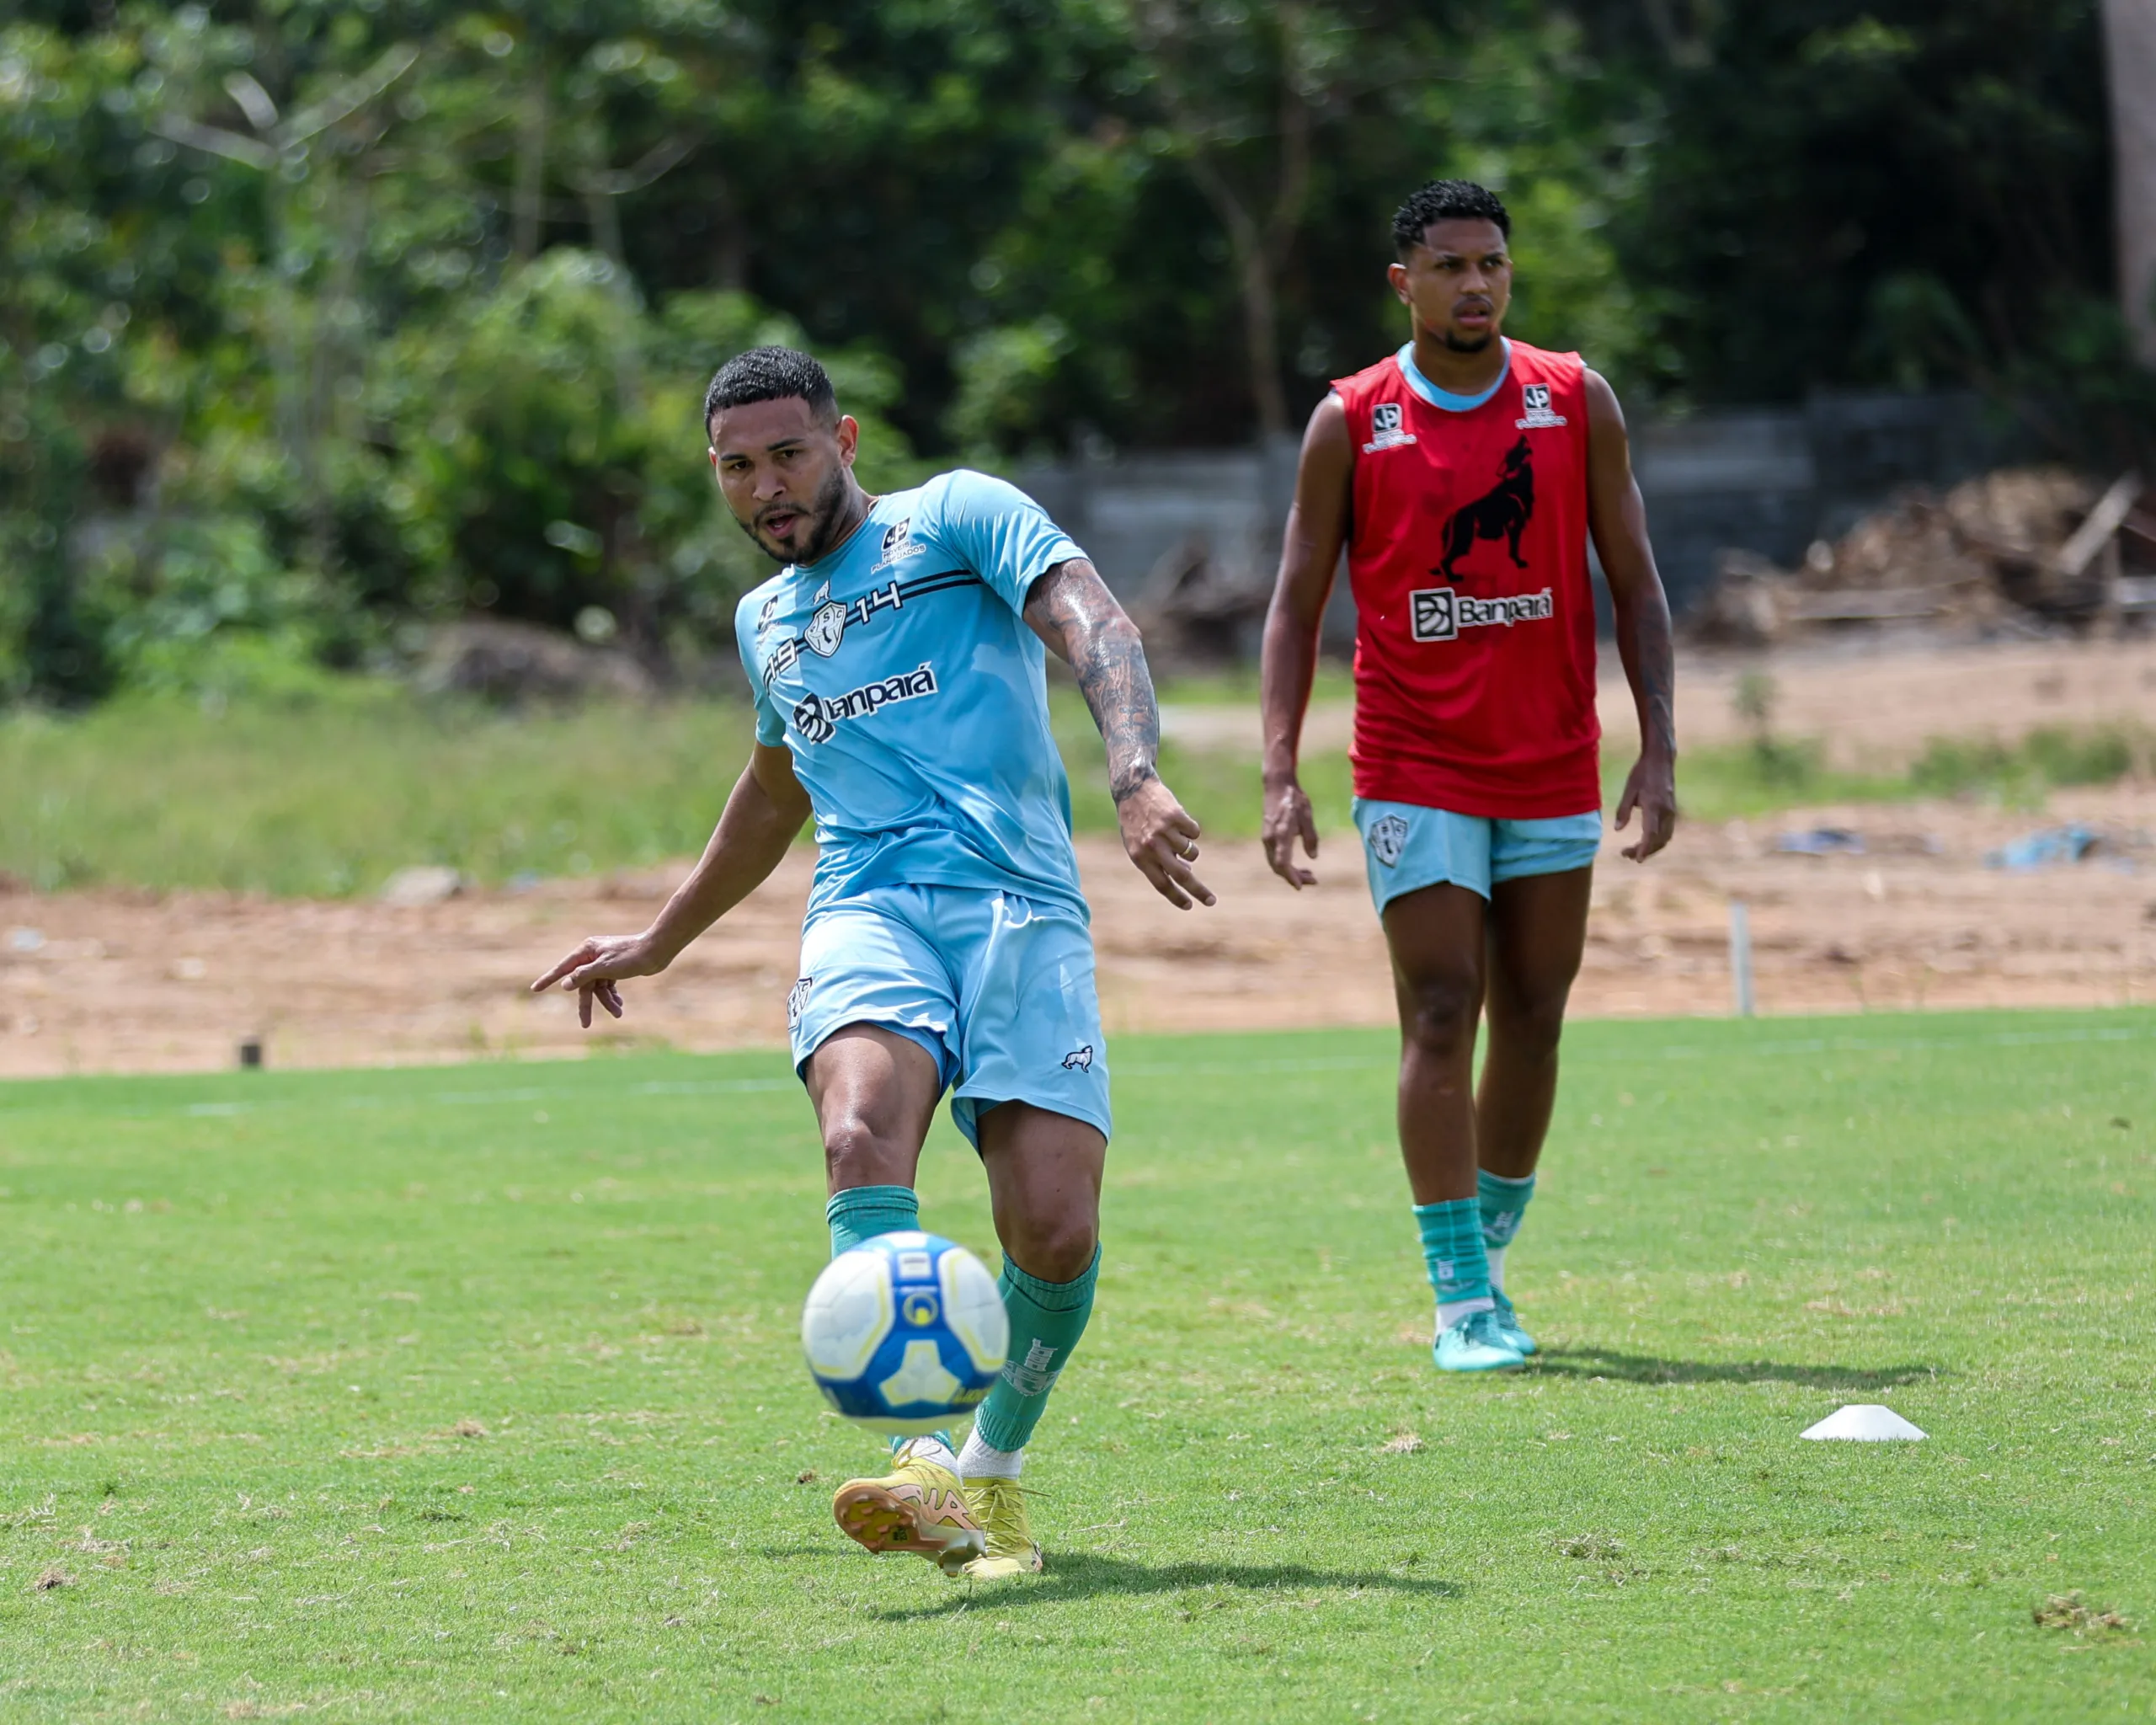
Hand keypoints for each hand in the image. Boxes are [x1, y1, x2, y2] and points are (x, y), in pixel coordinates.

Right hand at [529, 931, 672, 1027]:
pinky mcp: (615, 968)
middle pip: (583, 984)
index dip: (548, 979)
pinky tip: (619, 1006)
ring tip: (618, 1013)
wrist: (657, 950)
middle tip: (586, 1024)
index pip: (563, 969)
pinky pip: (608, 986)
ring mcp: (604, 963)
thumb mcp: (605, 967)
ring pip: (597, 988)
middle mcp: (592, 956)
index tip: (535, 989)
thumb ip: (584, 975)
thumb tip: (566, 984)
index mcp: (587, 951)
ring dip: (606, 1001)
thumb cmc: (631, 956)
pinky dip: (612, 996)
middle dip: (587, 1004)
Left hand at [1117, 777, 1216, 909]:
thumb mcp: (1138, 845)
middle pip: (1182, 875)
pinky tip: (1177, 820)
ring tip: (1176, 836)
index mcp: (1139, 857)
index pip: (1161, 884)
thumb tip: (1186, 871)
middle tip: (1211, 901)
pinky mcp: (1176, 816)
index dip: (1176, 897)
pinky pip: (1195, 832)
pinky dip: (1190, 829)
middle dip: (1199, 890)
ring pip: (1191, 852)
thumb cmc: (1136, 823)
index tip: (1189, 906)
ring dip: (1190, 850)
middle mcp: (1152, 846)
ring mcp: (1164, 831)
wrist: (1133, 791)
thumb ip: (1158, 861)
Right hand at [1261, 776, 1319, 887]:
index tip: (1300, 886)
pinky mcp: (1268, 835)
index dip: (1291, 877)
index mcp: (1281, 835)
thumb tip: (1313, 857)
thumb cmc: (1294, 799)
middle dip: (1294, 877)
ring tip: (1309, 874)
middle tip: (1313, 880)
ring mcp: (1267, 838)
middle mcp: (1270, 839)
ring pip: (1276, 862)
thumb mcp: (1307, 817)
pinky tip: (1297, 863)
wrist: (1277, 784)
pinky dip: (1285, 863)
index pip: (1283, 863)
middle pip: (1278, 866)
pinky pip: (1274, 856)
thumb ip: (1310, 838)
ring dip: (1290, 871)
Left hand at [1615, 747, 1677, 861]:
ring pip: (1665, 838)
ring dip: (1651, 848)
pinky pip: (1667, 832)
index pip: (1651, 833)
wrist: (1661, 760)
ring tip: (1633, 851)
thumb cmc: (1642, 773)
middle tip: (1625, 854)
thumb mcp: (1629, 789)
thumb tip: (1618, 830)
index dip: (1645, 848)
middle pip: (1658, 840)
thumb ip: (1623, 810)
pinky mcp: (1672, 811)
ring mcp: (1671, 812)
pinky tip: (1644, 842)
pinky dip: (1657, 841)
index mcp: (1654, 805)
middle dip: (1644, 851)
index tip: (1637, 859)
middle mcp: (1666, 811)